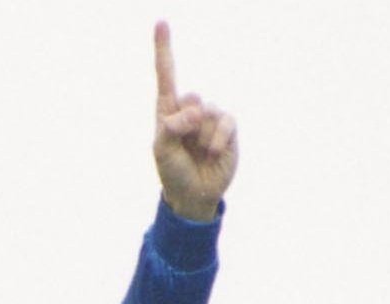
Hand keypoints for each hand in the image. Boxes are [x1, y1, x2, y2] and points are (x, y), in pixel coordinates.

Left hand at [152, 20, 237, 221]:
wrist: (193, 195)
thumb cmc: (174, 172)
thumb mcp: (162, 151)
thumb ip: (171, 127)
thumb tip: (191, 111)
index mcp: (169, 112)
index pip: (166, 76)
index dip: (164, 49)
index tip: (160, 22)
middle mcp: (191, 109)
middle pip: (191, 98)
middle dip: (186, 124)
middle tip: (184, 146)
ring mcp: (210, 118)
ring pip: (207, 113)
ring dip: (201, 138)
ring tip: (198, 154)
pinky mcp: (228, 128)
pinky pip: (225, 122)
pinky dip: (217, 140)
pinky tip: (212, 154)